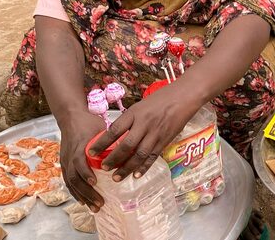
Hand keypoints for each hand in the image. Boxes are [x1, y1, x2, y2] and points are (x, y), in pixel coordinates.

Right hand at [59, 111, 105, 211]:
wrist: (71, 118)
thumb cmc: (88, 123)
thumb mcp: (99, 129)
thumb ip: (110, 141)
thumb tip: (128, 151)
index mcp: (78, 147)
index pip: (78, 162)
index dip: (86, 173)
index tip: (95, 182)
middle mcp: (69, 156)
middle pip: (74, 178)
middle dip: (87, 192)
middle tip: (100, 202)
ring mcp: (65, 161)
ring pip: (71, 183)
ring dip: (83, 197)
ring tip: (95, 208)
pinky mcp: (64, 165)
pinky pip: (68, 182)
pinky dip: (76, 193)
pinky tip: (84, 202)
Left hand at [87, 82, 202, 181]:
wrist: (184, 96)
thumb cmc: (161, 99)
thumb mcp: (141, 105)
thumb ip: (130, 120)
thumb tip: (116, 135)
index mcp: (135, 113)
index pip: (114, 130)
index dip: (101, 143)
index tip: (90, 152)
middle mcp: (144, 124)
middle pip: (126, 145)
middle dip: (113, 159)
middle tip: (103, 168)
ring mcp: (155, 133)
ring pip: (139, 154)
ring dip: (127, 168)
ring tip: (117, 177)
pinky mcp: (165, 140)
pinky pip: (153, 157)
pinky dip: (144, 167)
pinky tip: (136, 175)